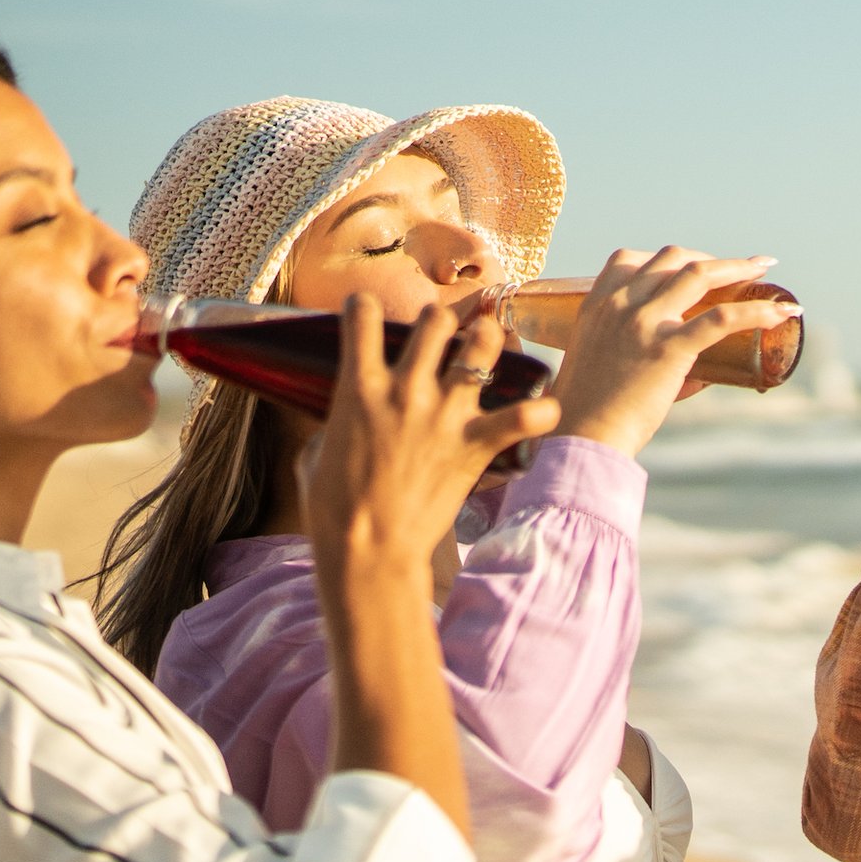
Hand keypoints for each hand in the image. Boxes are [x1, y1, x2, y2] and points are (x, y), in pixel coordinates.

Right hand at [299, 294, 560, 584]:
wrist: (367, 553)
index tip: (369, 316)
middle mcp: (405, 389)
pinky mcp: (474, 445)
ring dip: (487, 342)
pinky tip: (544, 410)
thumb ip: (336, 424)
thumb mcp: (316, 455)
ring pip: (482, 345)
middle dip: (441, 321)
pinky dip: (540, 412)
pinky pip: (522, 417)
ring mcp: (443, 414)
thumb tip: (345, 420)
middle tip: (442, 338)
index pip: (362, 316)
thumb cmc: (333, 511)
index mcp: (358, 387)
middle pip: (436, 320)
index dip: (365, 308)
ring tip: (487, 353)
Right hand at [540, 247, 790, 456]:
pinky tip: (781, 313)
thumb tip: (696, 374)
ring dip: (736, 267)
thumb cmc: (589, 412)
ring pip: (699, 273)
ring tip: (762, 269)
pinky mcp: (670, 348)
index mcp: (597, 306)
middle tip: (737, 267)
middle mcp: (620, 305)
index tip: (690, 263)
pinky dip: (756, 311)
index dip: (665, 258)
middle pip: (672, 258)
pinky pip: (722, 318)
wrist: (584, 436)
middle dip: (709, 257)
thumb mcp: (598, 363)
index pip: (629, 259)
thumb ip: (638, 355)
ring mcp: (645, 323)